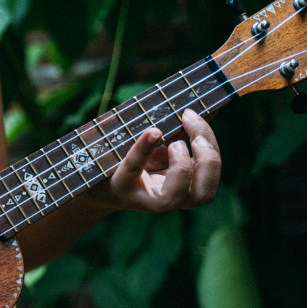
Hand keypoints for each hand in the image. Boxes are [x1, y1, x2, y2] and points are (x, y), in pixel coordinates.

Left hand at [95, 108, 221, 212]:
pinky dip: (143, 149)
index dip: (212, 148)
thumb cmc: (133, 162)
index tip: (195, 119)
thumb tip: (204, 108)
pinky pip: (133, 170)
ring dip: (183, 166)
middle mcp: (167, 200)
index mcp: (182, 187)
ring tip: (172, 144)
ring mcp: (143, 198)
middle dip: (208, 160)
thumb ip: (182, 133)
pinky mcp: (120, 188)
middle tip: (194, 136)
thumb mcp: (160, 149)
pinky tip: (151, 132)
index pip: (211, 178)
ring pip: (176, 198)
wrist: (94, 181)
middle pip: (203, 195)